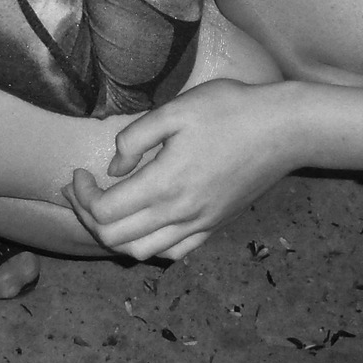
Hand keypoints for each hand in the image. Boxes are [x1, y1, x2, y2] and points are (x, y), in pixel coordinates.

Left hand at [64, 79, 326, 261]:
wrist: (284, 129)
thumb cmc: (231, 110)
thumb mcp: (176, 109)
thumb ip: (135, 138)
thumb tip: (114, 167)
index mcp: (165, 184)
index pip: (104, 211)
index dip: (82, 195)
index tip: (79, 171)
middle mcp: (180, 213)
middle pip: (114, 238)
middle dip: (88, 216)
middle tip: (82, 190)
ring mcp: (199, 224)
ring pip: (141, 252)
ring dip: (114, 235)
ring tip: (106, 209)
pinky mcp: (214, 225)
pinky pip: (173, 252)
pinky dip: (148, 245)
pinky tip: (143, 223)